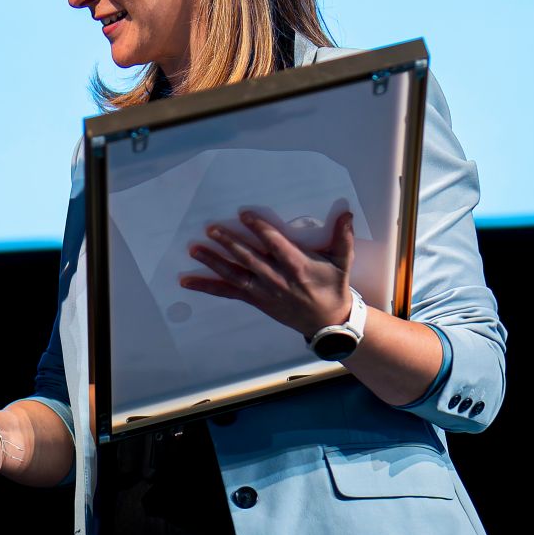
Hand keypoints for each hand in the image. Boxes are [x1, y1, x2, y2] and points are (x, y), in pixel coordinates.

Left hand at [180, 206, 355, 337]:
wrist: (328, 322)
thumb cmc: (333, 288)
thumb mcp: (342, 263)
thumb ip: (342, 237)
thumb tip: (346, 212)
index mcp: (298, 267)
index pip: (275, 245)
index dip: (260, 229)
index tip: (244, 215)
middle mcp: (277, 279)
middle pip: (249, 258)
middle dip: (229, 243)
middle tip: (211, 228)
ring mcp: (263, 291)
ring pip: (235, 275)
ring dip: (213, 262)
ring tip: (195, 249)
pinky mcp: (255, 300)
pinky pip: (228, 293)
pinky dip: (207, 287)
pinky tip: (187, 281)